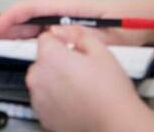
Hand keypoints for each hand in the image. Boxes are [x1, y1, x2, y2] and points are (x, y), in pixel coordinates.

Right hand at [0, 0, 148, 45]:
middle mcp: (57, 12)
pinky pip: (35, 34)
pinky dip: (18, 39)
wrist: (141, 24)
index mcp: (63, 7)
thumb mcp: (100, 30)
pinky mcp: (63, 32)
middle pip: (21, 18)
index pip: (28, 10)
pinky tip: (8, 45)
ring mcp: (59, 21)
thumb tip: (48, 35)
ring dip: (4, 33)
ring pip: (25, 26)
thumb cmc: (123, 23)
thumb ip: (73, 31)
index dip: (7, 20)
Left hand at [27, 26, 153, 131]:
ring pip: (43, 80)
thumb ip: (78, 34)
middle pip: (42, 60)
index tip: (71, 48)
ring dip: (55, 80)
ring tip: (80, 87)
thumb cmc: (110, 91)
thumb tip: (65, 30)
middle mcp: (38, 77)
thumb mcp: (100, 50)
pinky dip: (55, 99)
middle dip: (57, 61)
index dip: (60, 41)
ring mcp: (38, 98)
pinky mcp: (43, 115)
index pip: (45, 38)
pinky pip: (45, 99)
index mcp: (50, 56)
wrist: (115, 123)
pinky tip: (75, 101)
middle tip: (81, 70)